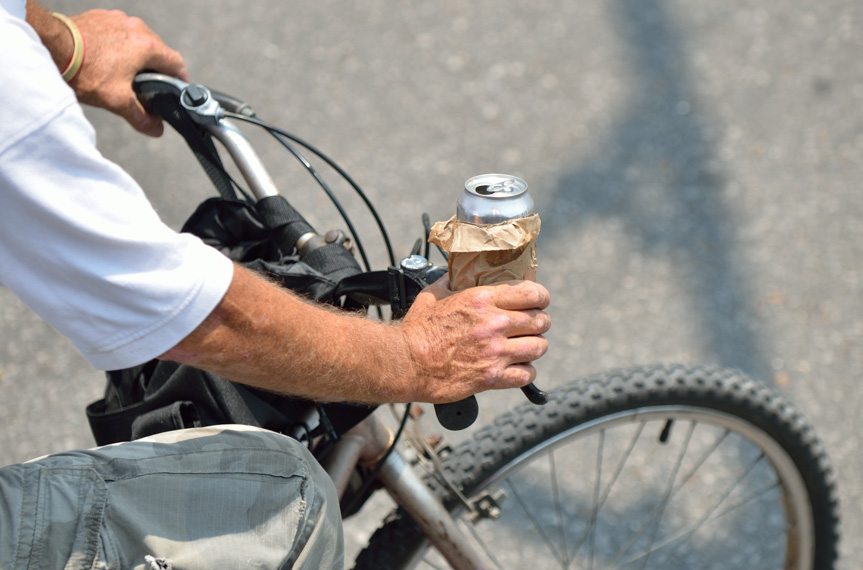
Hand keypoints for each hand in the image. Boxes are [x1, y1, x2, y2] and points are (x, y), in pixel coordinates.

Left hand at [69, 9, 187, 135]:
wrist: (51, 46)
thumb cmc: (86, 71)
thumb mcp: (117, 101)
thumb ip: (141, 117)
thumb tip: (156, 129)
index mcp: (147, 46)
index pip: (176, 63)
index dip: (180, 79)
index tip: (178, 89)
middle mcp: (136, 28)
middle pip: (157, 50)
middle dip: (157, 68)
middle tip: (151, 86)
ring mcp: (117, 19)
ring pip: (137, 39)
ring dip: (137, 55)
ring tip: (125, 73)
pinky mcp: (100, 17)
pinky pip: (118, 32)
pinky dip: (118, 45)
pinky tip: (106, 59)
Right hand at [399, 276, 550, 403]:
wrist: (405, 363)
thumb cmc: (416, 330)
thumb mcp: (433, 295)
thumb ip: (450, 282)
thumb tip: (456, 272)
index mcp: (481, 299)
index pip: (531, 293)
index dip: (541, 297)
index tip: (540, 301)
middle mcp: (493, 324)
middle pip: (540, 321)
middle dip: (541, 322)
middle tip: (535, 325)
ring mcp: (494, 352)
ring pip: (538, 347)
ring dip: (536, 346)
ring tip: (529, 346)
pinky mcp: (491, 377)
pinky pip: (526, 375)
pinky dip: (526, 371)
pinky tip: (519, 367)